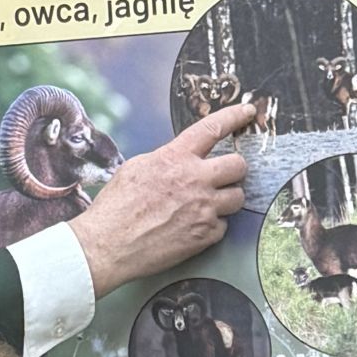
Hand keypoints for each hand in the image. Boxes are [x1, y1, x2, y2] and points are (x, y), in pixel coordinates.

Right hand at [74, 105, 253, 299]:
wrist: (109, 244)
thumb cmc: (116, 207)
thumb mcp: (137, 168)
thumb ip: (166, 159)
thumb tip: (179, 159)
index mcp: (175, 158)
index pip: (212, 127)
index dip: (235, 115)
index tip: (247, 111)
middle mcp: (195, 180)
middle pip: (239, 165)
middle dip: (235, 169)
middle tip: (224, 176)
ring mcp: (204, 208)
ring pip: (237, 197)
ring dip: (226, 199)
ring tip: (206, 204)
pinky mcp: (205, 235)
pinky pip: (223, 226)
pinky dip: (212, 226)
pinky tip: (192, 227)